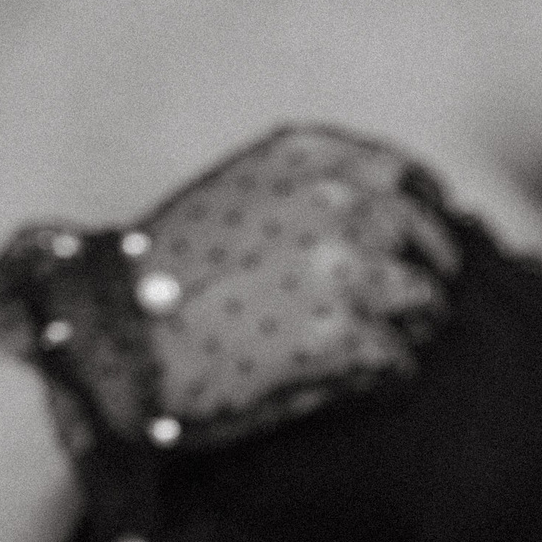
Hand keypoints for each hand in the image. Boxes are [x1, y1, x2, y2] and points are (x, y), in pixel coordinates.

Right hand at [0, 124, 463, 455]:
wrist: (112, 338)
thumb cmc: (159, 278)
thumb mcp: (232, 196)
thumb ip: (304, 193)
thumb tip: (380, 217)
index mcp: (305, 156)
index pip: (402, 174)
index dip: (422, 212)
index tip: (424, 241)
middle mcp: (334, 198)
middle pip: (424, 234)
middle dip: (429, 271)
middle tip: (422, 308)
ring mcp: (345, 266)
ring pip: (424, 297)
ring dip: (413, 326)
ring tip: (390, 349)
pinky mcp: (344, 335)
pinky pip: (400, 359)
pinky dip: (386, 375)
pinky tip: (360, 384)